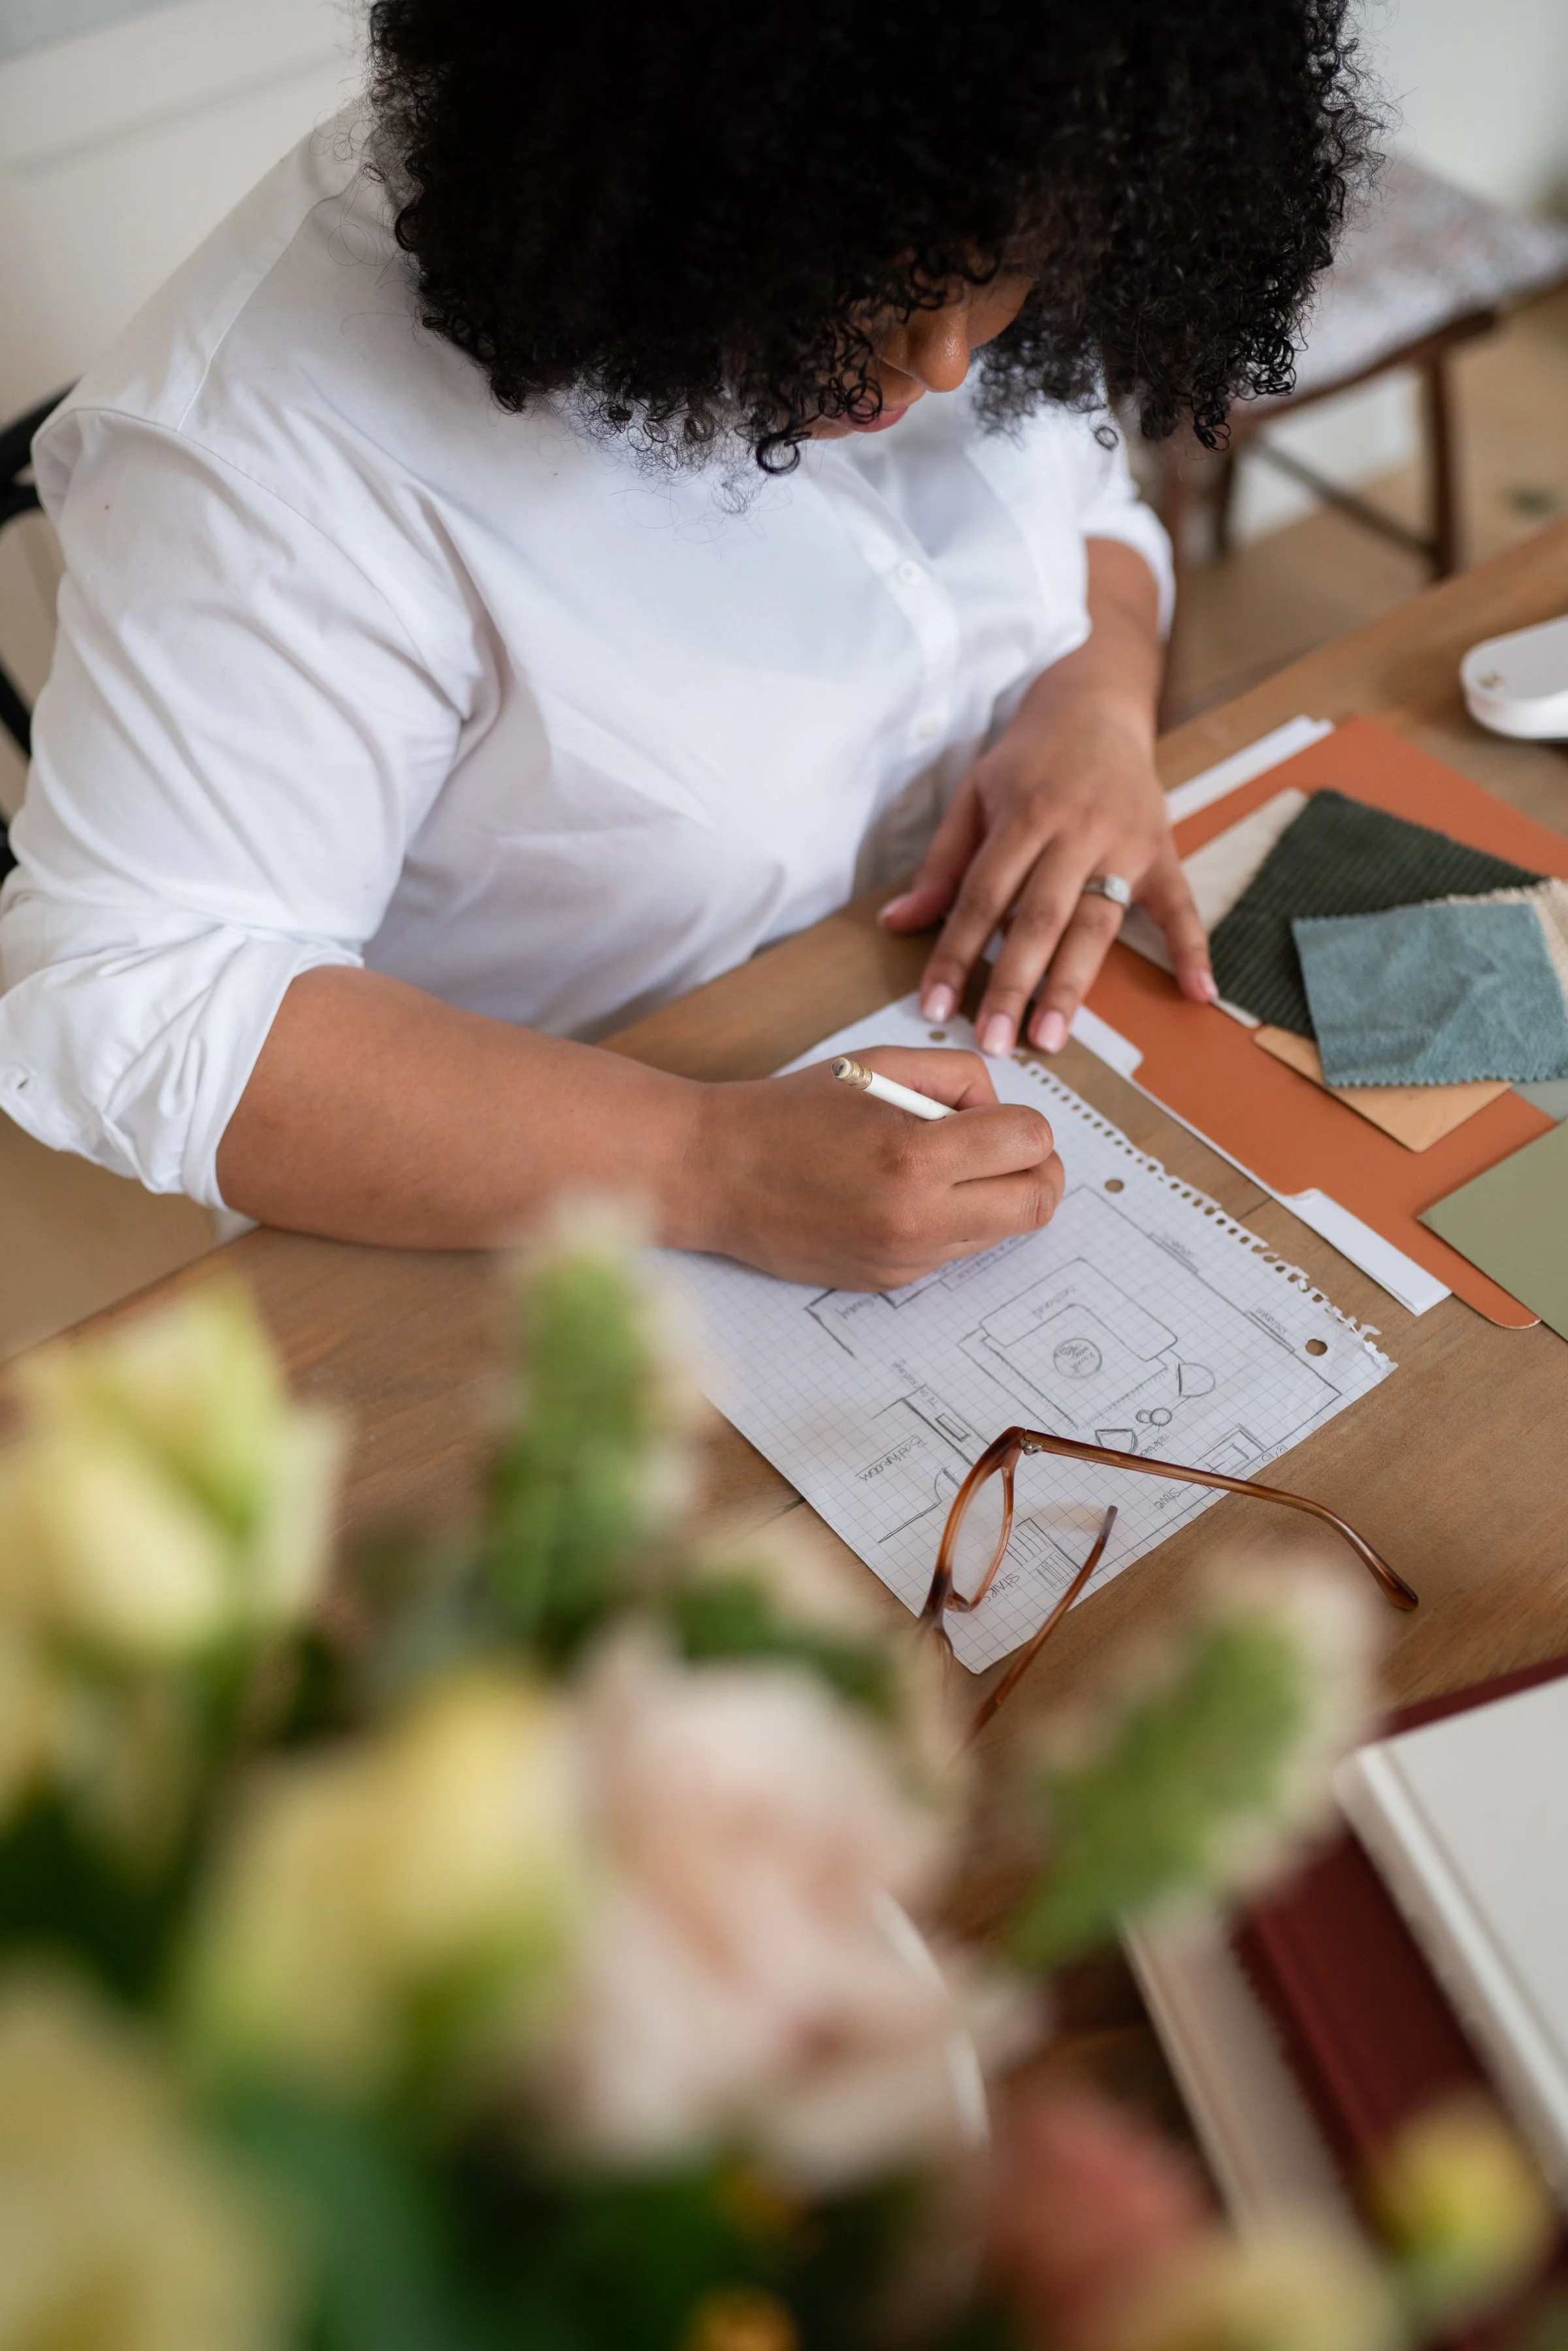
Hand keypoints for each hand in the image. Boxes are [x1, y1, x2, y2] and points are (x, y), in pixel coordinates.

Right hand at [684, 1047, 1063, 1289]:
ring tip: (940, 1168)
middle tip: (1003, 1148)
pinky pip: (955, 1252)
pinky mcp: (891, 1282)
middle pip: (1037, 1203)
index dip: (1023, 1121)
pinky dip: (951, 1222)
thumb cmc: (789, 1111)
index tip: (992, 1114)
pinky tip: (904, 1196)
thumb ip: (956, 1077)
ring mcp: (905, 1259)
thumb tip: (1001, 1111)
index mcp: (914, 1156)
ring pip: (1003, 1232)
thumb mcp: (876, 1064)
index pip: (1031, 1143)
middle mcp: (917, 1219)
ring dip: (993, 1197)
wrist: (713, 1175)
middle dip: (1036, 1169)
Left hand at [881, 540, 1214, 1056]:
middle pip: (1040, 919)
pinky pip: (1181, 905)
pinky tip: (1198, 994)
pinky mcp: (1162, 850)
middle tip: (993, 1042)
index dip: (956, 954)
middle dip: (1014, 984)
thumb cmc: (1028, 757)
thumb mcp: (974, 794)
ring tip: (1051, 1037)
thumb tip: (898, 923)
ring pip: (1097, 923)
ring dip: (1074, 985)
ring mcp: (1125, 844)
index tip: (936, 1007)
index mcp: (1024, 815)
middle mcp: (1076, 831)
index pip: (982, 897)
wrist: (1097, 703)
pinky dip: (1193, 949)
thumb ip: (942, 863)